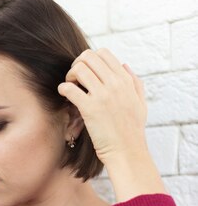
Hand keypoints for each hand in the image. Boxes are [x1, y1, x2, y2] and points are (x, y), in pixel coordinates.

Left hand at [57, 48, 148, 164]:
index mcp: (125, 81)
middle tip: (74, 79)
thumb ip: (135, 83)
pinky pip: (70, 89)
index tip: (86, 73)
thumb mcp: (141, 103)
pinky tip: (64, 95)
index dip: (90, 59)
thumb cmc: (132, 131)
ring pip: (79, 69)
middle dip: (77, 64)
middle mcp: (114, 84)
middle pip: (88, 57)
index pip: (103, 53)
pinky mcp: (90, 109)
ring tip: (70, 87)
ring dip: (69, 76)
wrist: (127, 152)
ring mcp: (102, 96)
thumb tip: (124, 65)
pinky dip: (63, 89)